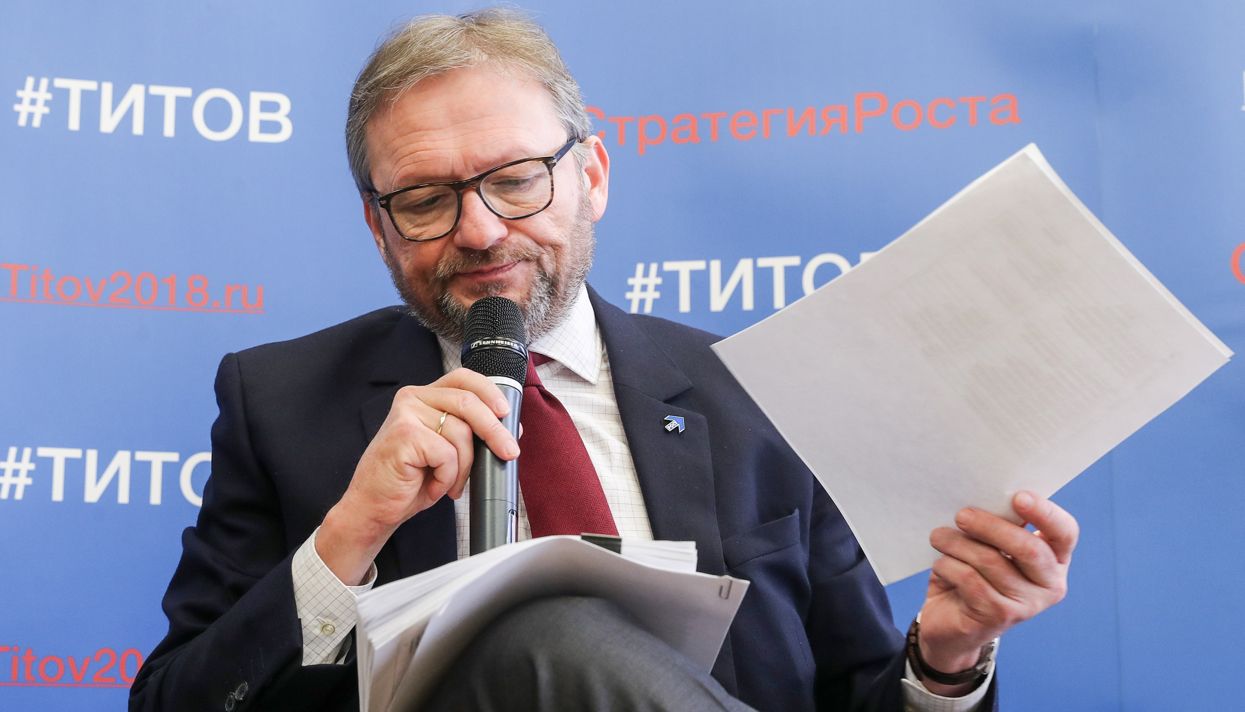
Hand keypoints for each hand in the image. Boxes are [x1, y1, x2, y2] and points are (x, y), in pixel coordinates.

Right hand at [316, 368, 519, 583]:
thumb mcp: (447, 451)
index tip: (506, 413)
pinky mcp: (404, 435)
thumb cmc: (410, 480)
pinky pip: (447, 454)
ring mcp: (406, 414)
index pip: (463, 378)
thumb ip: (471, 433)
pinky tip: (433, 486)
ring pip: (461, 433)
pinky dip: (447, 477)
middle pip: (468, 402)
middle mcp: (413, 398)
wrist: (374, 507)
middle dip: (495, 431)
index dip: (490, 392)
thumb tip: (513, 428)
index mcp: (424, 396)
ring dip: (463, 468)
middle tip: (509, 453)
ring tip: (450, 484)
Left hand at [917, 491, 1077, 693]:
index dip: (1045, 513)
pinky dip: (948, 565)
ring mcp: (1026, 605)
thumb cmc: (972, 573)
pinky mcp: (998, 617)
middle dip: (991, 526)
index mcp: (1054, 559)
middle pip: (1028, 548)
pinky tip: (940, 564)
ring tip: (938, 536)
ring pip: (991, 561)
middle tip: (961, 515)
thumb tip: (985, 494)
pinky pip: (970, 580)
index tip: (1018, 497)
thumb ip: (998, 525)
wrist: (950, 624)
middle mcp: (1049, 585)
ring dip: (958, 543)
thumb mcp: (989, 546)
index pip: (1065, 533)